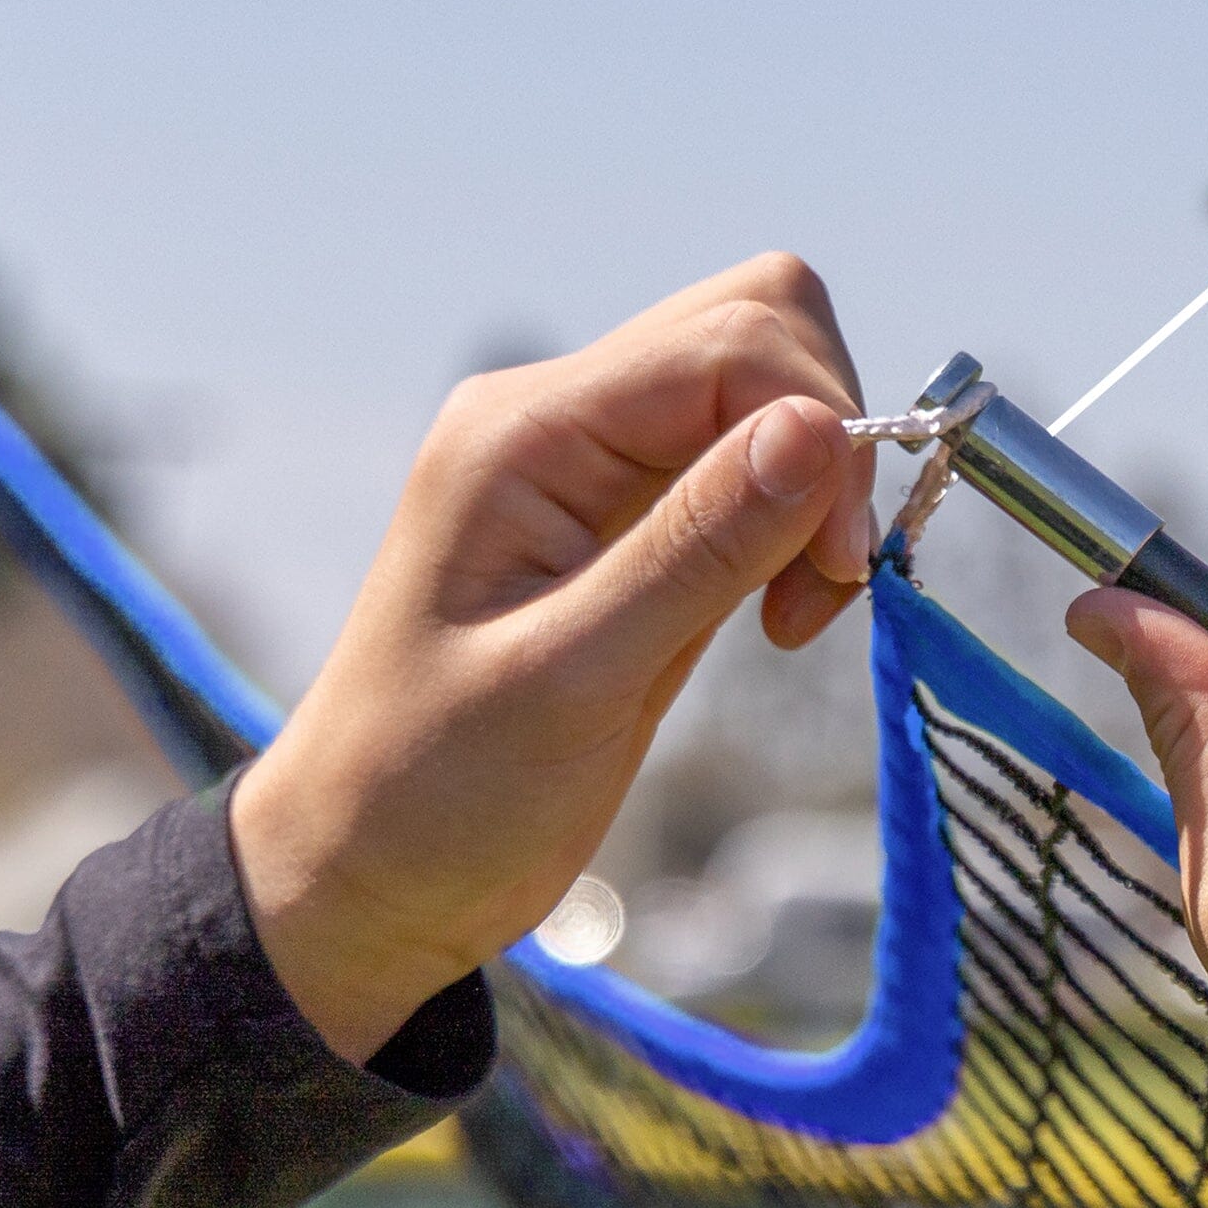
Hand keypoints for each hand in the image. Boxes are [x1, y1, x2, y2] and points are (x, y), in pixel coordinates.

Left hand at [230, 254, 875, 1064]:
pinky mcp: (641, 532)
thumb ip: (696, 548)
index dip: (821, 431)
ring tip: (794, 617)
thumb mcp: (570, 677)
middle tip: (822, 584)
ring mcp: (602, 473)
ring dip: (823, 494)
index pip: (732, 342)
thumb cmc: (435, 791)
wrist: (370, 875)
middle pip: (758, 332)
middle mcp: (565, 425)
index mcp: (525, 433)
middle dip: (831, 444)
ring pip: (771, 399)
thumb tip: (823, 430)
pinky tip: (778, 620)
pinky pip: (759, 478)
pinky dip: (803, 533)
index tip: (836, 572)